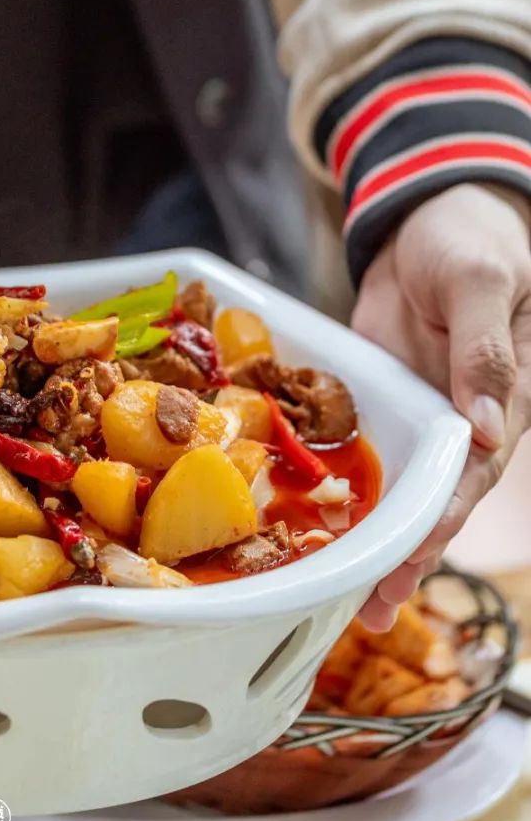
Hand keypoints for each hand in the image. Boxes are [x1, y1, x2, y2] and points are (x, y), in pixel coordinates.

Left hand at [352, 184, 530, 628]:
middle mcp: (466, 421)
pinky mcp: (382, 398)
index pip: (475, 475)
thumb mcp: (481, 283)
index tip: (413, 560)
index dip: (444, 520)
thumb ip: (484, 349)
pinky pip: (363, 447)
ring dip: (375, 538)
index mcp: (508, 401)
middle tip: (369, 608)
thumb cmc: (471, 240)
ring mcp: (422, 413)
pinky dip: (344, 483)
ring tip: (344, 599)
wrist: (428, 212)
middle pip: (436, 500)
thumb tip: (491, 430)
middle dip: (405, 556)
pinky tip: (313, 521)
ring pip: (400, 487)